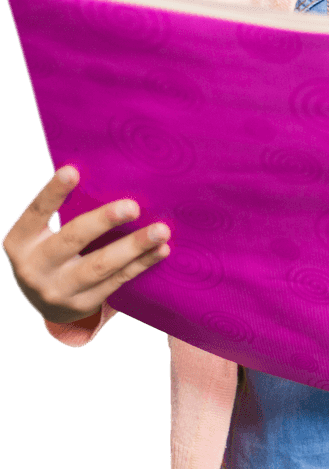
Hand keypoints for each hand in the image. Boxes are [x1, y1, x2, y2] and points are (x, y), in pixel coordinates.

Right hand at [1, 166, 170, 324]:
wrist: (44, 300)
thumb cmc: (51, 248)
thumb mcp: (43, 232)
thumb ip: (66, 209)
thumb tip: (111, 172)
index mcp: (21, 241)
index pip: (36, 212)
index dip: (53, 192)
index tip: (72, 171)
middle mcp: (34, 267)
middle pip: (73, 239)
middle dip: (104, 221)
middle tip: (133, 207)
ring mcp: (58, 290)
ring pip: (100, 266)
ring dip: (134, 246)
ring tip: (161, 230)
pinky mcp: (82, 304)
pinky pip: (117, 281)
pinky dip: (142, 264)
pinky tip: (161, 250)